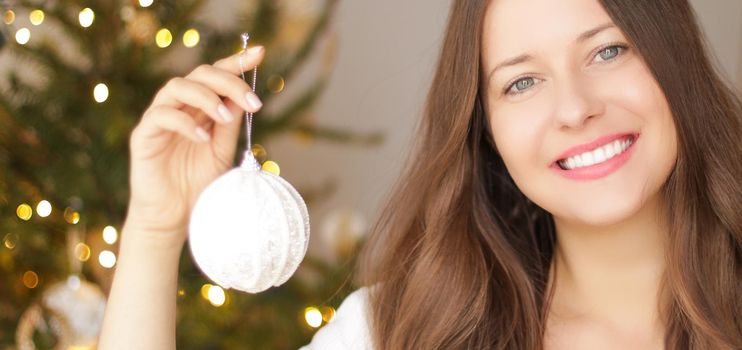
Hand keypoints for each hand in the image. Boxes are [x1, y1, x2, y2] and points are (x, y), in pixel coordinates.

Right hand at [125, 46, 264, 243]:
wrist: (174, 216)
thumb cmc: (198, 184)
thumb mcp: (222, 150)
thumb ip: (230, 123)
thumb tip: (246, 96)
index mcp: (200, 107)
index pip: (216, 76)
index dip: (236, 61)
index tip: (260, 53)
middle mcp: (179, 107)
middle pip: (200, 74)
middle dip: (229, 82)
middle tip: (253, 101)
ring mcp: (159, 119)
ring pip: (177, 87)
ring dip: (207, 97)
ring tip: (226, 119)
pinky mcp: (144, 136)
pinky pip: (161, 116)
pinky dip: (185, 122)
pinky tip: (204, 137)